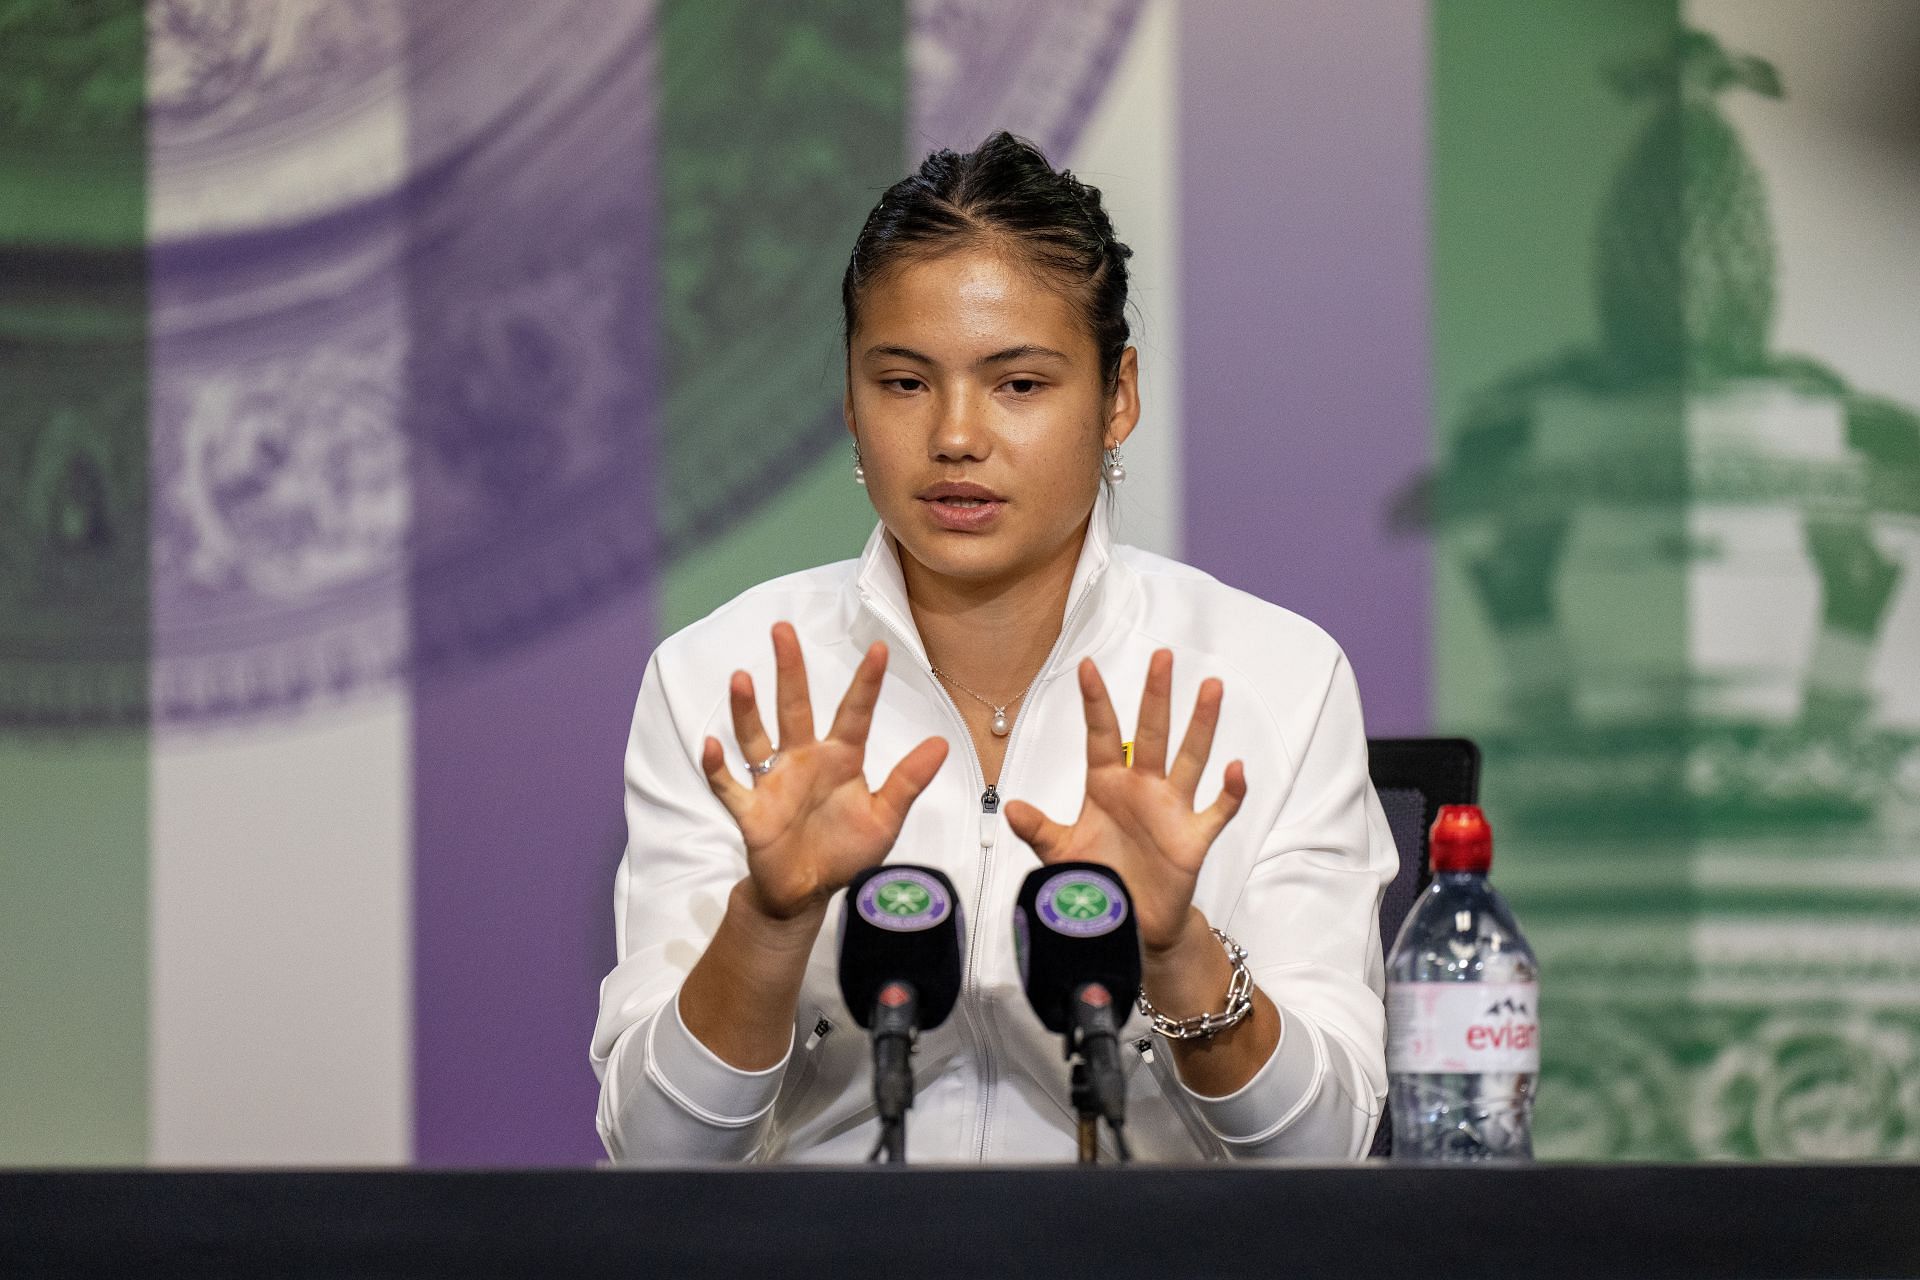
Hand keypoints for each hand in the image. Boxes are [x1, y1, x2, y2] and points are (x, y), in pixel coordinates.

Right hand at [701, 623, 948, 921]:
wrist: (808, 891)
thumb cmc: (846, 850)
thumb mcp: (884, 818)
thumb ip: (908, 781)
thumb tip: (941, 743)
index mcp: (840, 759)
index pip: (854, 713)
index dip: (866, 683)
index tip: (880, 648)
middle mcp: (804, 760)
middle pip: (794, 707)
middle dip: (789, 670)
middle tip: (782, 628)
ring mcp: (773, 782)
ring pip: (757, 737)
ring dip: (747, 710)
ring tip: (741, 677)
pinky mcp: (751, 811)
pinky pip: (730, 786)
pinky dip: (719, 768)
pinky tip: (713, 745)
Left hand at [1003, 650, 1245, 952]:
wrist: (1129, 924)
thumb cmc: (1097, 881)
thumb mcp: (1061, 855)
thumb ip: (1039, 830)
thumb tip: (1011, 808)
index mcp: (1107, 785)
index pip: (1101, 735)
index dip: (1095, 702)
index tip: (1087, 666)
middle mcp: (1141, 788)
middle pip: (1151, 733)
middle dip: (1156, 695)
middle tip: (1163, 656)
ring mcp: (1171, 809)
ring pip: (1190, 758)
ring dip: (1201, 725)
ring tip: (1211, 687)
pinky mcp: (1193, 838)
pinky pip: (1216, 810)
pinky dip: (1229, 792)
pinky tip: (1235, 769)